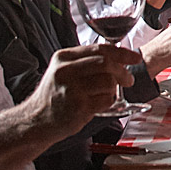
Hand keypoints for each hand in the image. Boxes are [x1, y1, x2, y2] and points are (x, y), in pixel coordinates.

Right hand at [25, 45, 139, 136]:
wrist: (36, 120)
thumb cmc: (54, 96)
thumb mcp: (63, 71)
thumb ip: (85, 62)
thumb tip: (117, 57)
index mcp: (63, 58)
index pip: (99, 49)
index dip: (121, 53)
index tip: (134, 58)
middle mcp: (65, 71)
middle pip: (106, 63)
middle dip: (122, 71)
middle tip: (128, 80)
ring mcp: (71, 89)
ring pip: (108, 81)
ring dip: (115, 89)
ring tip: (108, 94)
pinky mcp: (78, 107)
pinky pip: (106, 100)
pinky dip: (109, 101)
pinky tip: (100, 104)